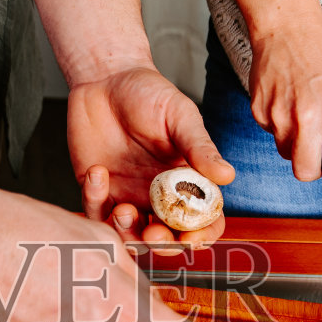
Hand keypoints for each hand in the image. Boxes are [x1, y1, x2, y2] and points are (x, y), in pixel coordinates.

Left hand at [68, 65, 234, 251]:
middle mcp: (160, 195)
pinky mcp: (98, 189)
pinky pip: (95, 210)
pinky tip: (98, 173)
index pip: (203, 219)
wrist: (105, 78)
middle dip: (161, 243)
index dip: (201, 235)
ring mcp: (128, 194)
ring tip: (123, 209)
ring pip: (129, 233)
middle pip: (166, 236)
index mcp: (188, 180)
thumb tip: (227, 176)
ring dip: (126, 231)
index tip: (192, 237)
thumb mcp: (179, 116)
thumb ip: (199, 147)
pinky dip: (94, 200)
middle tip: (153, 233)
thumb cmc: (149, 93)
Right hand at [247, 9, 321, 220]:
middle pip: (304, 172)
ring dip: (293, 141)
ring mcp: (280, 116)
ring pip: (285, 152)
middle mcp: (309, 118)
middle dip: (308, 167)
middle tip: (313, 145)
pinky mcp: (259, 111)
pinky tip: (283, 99)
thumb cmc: (321, 59)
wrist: (287, 28)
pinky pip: (270, 133)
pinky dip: (278, 123)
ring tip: (298, 107)